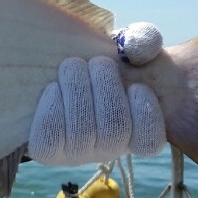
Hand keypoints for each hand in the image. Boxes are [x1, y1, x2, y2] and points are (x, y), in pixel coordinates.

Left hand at [28, 26, 166, 165]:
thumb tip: (137, 49)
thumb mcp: (124, 51)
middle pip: (114, 130)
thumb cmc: (98, 65)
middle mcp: (108, 150)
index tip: (136, 87)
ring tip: (73, 66)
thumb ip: (141, 43)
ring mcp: (77, 153)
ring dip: (78, 91)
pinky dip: (52, 109)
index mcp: (134, 132)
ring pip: (82, 132)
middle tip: (98, 64)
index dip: (145, 114)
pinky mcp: (48, 151)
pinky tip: (53, 88)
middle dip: (106, 88)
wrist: (54, 75)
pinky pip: (50, 138)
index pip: (148, 143)